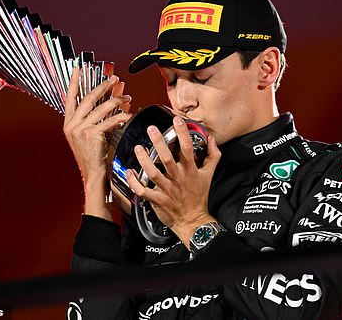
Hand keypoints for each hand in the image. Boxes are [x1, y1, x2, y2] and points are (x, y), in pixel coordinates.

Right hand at [63, 68, 131, 219]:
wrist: (93, 177)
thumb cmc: (94, 157)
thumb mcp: (89, 135)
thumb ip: (95, 118)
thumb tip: (109, 100)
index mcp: (68, 123)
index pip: (69, 97)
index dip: (74, 82)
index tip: (77, 68)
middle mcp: (71, 125)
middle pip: (88, 98)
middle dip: (103, 86)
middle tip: (115, 79)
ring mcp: (79, 130)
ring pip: (101, 108)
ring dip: (116, 101)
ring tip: (128, 98)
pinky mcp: (90, 135)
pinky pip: (109, 120)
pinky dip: (120, 116)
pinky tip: (128, 115)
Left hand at [126, 116, 221, 246]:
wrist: (193, 220)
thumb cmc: (199, 196)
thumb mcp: (209, 174)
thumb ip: (212, 155)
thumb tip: (211, 139)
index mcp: (190, 170)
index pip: (187, 148)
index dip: (182, 133)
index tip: (176, 120)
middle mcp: (178, 178)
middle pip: (167, 158)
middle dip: (158, 142)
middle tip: (151, 129)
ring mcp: (167, 189)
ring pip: (153, 173)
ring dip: (144, 160)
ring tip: (138, 148)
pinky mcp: (158, 200)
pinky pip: (143, 191)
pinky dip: (135, 182)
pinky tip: (129, 171)